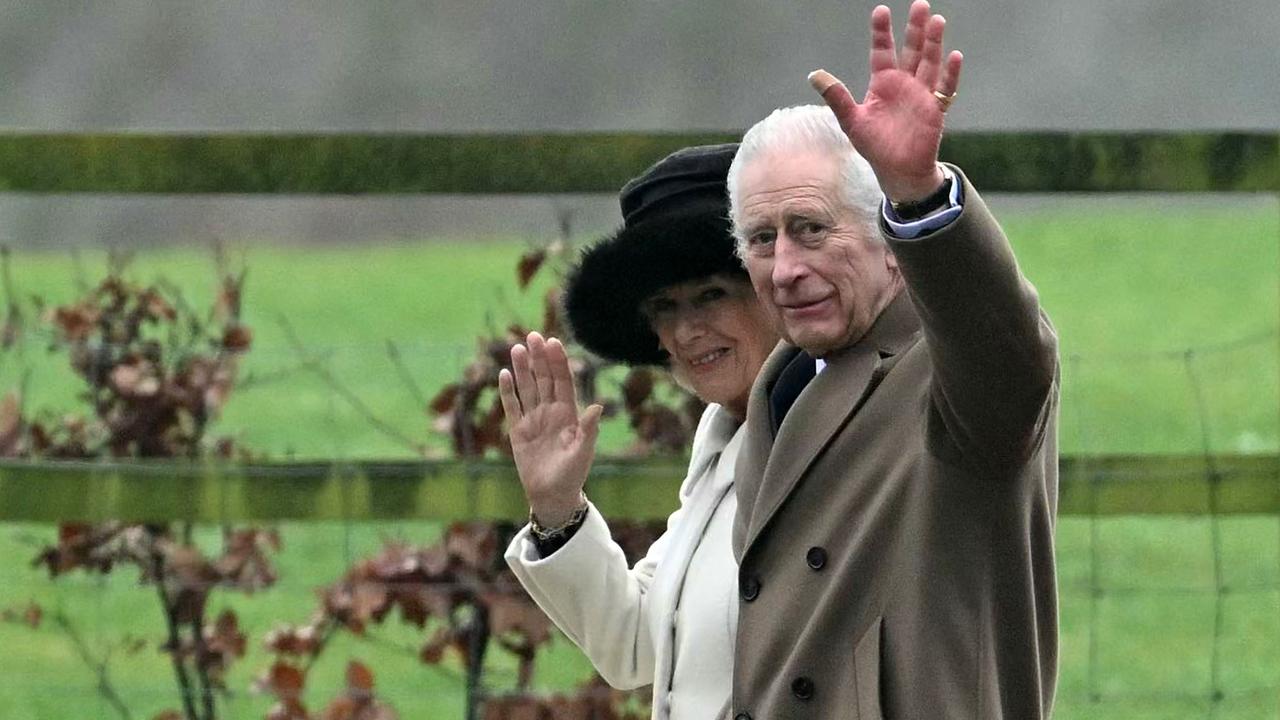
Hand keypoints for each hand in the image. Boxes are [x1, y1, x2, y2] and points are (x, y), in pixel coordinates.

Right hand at [498, 331, 602, 526]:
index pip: (563, 382)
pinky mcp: (518, 431)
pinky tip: (503, 373)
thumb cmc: (572, 475)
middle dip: (539, 358)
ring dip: (522, 369)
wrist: (552, 495)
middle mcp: (551, 412)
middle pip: (544, 379)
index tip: (553, 342)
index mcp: (568, 414)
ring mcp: (534, 419)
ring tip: (516, 348)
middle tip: (533, 335)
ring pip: (527, 388)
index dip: (558, 362)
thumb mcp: (582, 453)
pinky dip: (508, 391)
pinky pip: (512, 406)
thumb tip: (597, 406)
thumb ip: (589, 430)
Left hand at [808, 1, 962, 202]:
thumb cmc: (875, 146)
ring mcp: (921, 94)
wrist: (897, 171)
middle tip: (919, 4)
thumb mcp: (852, 120)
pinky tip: (954, 56)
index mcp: (883, 83)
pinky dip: (950, 74)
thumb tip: (813, 74)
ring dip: (934, 43)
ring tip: (936, 21)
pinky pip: (945, 88)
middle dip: (915, 28)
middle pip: (911, 50)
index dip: (881, 32)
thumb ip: (836, 97)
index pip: (882, 51)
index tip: (881, 11)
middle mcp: (904, 84)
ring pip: (929, 63)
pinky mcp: (935, 109)